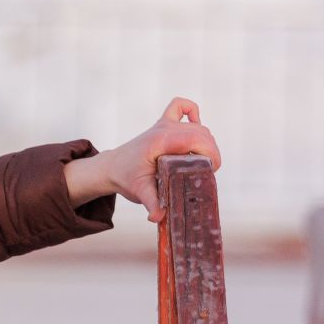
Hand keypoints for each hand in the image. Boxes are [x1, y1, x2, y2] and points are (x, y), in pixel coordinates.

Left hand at [66, 98, 223, 222]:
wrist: (112, 167)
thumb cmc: (127, 178)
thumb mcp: (139, 191)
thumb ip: (151, 203)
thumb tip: (157, 217)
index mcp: (161, 141)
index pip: (196, 139)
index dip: (210, 154)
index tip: (211, 172)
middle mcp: (164, 128)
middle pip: (202, 134)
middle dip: (211, 153)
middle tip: (207, 173)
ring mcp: (164, 124)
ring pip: (198, 127)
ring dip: (205, 143)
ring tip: (201, 163)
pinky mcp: (163, 123)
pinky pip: (181, 106)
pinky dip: (192, 111)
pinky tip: (195, 125)